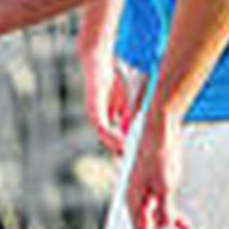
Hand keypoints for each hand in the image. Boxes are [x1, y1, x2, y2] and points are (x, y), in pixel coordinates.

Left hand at [79, 41, 135, 156]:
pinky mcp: (94, 109)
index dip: (125, 150)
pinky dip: (111, 136)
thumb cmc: (110, 79)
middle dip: (121, 154)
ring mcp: (94, 115)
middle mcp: (98, 120)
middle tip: (133, 168)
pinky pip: (102, 127)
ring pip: (105, 138)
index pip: (115, 139)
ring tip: (129, 158)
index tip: (135, 161)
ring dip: (116, 148)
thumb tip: (134, 129)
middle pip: (109, 143)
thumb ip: (127, 115)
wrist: (97, 60)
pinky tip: (121, 143)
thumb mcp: (122, 101)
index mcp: (105, 118)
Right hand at [125, 111, 189, 228]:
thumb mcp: (166, 186)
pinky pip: (160, 207)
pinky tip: (185, 226)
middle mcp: (136, 197)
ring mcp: (144, 190)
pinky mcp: (153, 183)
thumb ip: (165, 211)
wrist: (160, 129)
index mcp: (134, 200)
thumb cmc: (160, 155)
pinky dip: (172, 218)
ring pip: (155, 219)